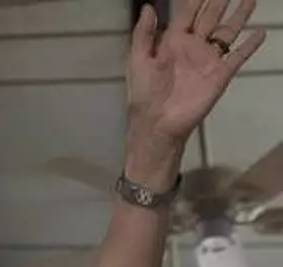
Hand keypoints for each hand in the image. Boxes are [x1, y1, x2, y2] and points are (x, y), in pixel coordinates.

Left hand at [126, 0, 264, 150]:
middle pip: (211, 17)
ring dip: (239, 15)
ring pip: (227, 31)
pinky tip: (260, 32)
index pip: (188, 13)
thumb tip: (149, 6)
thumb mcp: (137, 60)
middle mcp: (194, 47)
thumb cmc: (144, 93)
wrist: (157, 122)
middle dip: (219, 1)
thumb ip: (143, 33)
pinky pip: (238, 56)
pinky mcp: (220, 74)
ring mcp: (208, 60)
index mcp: (173, 42)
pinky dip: (250, 45)